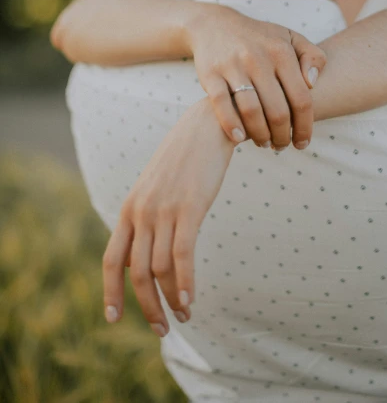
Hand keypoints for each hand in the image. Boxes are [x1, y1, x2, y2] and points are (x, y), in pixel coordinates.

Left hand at [103, 98, 233, 335]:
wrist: (209, 124)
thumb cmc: (187, 157)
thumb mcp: (158, 186)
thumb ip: (149, 215)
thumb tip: (151, 250)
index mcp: (130, 207)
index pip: (112, 259)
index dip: (110, 292)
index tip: (113, 318)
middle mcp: (142, 211)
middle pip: (137, 272)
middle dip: (147, 307)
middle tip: (162, 329)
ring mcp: (164, 209)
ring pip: (160, 269)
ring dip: (171, 300)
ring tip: (184, 315)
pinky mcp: (190, 207)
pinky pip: (182, 254)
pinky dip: (185, 282)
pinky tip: (190, 301)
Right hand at [187, 5, 325, 150]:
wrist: (215, 25)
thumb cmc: (260, 38)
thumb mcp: (290, 38)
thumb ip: (313, 56)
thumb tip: (313, 83)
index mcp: (281, 51)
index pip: (301, 98)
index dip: (305, 126)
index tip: (303, 142)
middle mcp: (258, 58)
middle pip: (277, 111)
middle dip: (283, 136)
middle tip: (282, 145)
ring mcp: (233, 66)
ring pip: (251, 112)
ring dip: (260, 135)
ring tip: (264, 143)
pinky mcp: (210, 74)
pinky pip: (222, 106)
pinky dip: (232, 126)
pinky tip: (239, 139)